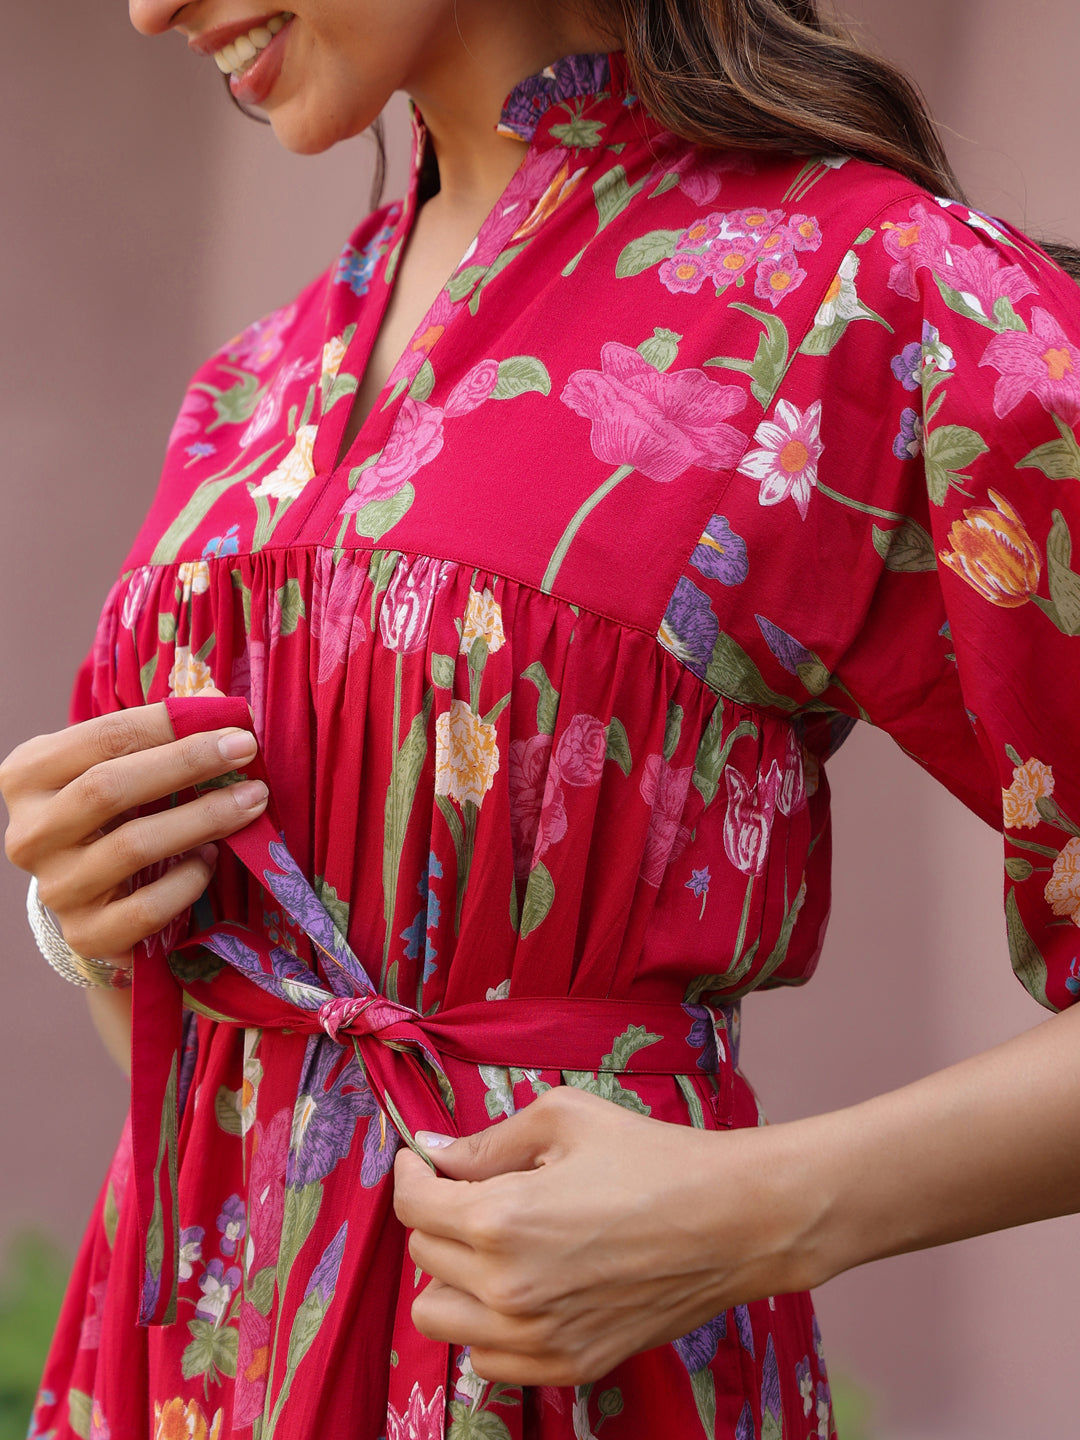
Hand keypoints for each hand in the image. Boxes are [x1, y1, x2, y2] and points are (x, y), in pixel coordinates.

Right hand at [0, 697, 266, 962]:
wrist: (89, 891)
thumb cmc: (111, 812)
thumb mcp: (116, 767)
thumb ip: (156, 738)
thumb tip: (222, 707)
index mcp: (28, 776)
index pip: (101, 738)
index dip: (167, 724)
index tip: (230, 720)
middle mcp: (31, 833)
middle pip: (108, 787)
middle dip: (188, 763)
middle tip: (246, 751)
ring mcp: (56, 888)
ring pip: (133, 846)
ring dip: (204, 818)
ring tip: (251, 802)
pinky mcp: (86, 934)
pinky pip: (147, 908)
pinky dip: (188, 881)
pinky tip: (211, 859)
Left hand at [393, 1086, 808, 1385]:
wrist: (733, 1222)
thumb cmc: (652, 1158)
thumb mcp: (564, 1118)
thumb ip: (487, 1140)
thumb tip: (434, 1151)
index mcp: (500, 1219)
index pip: (412, 1204)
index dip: (410, 1173)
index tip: (422, 1160)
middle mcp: (507, 1289)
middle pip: (422, 1257)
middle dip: (438, 1217)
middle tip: (473, 1191)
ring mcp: (537, 1338)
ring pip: (440, 1318)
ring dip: (453, 1277)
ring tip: (493, 1245)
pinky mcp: (569, 1366)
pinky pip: (486, 1359)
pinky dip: (488, 1326)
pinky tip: (523, 1287)